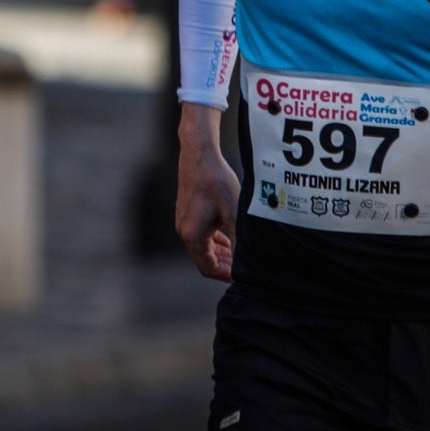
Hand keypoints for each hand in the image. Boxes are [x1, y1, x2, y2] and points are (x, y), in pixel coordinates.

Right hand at [176, 108, 238, 280]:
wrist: (199, 155)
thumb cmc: (216, 182)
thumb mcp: (234, 213)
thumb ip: (238, 239)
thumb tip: (245, 261)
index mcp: (193, 236)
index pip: (208, 268)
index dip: (225, 274)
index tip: (242, 275)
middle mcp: (184, 231)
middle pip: (205, 259)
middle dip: (225, 265)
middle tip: (244, 267)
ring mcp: (184, 221)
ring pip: (203, 247)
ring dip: (221, 252)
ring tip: (240, 254)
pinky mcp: (187, 212)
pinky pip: (201, 234)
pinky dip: (215, 240)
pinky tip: (229, 237)